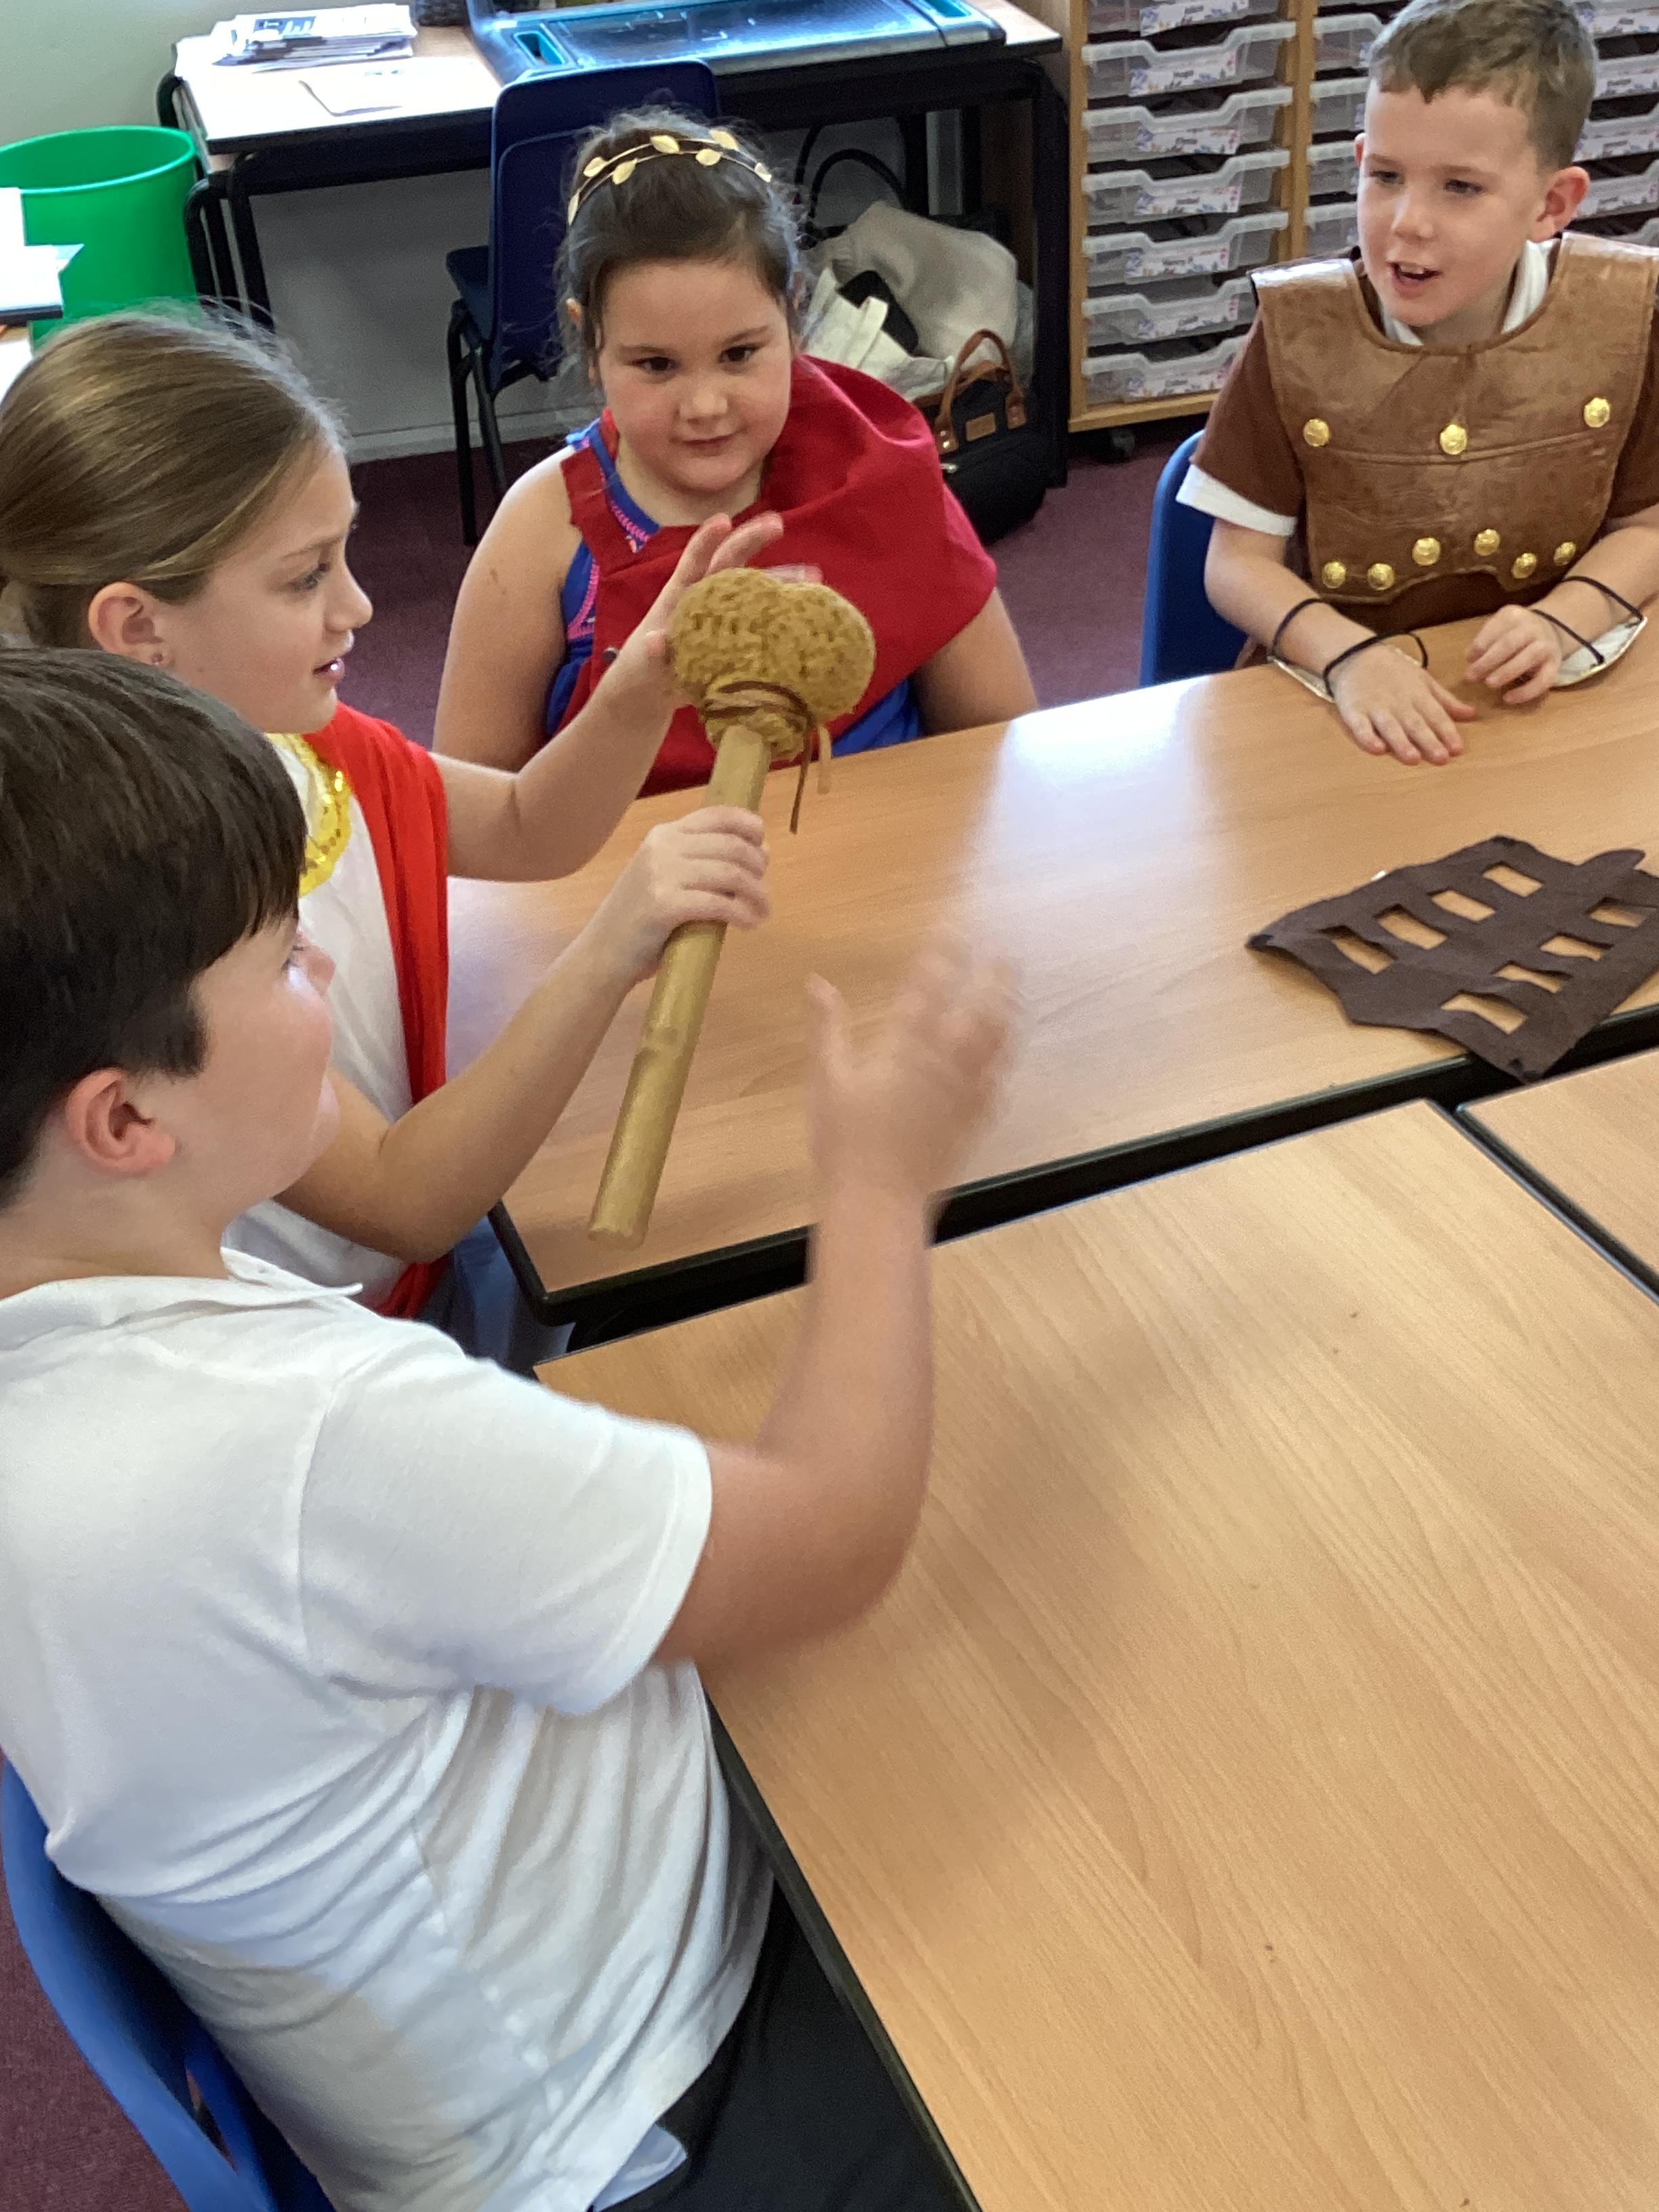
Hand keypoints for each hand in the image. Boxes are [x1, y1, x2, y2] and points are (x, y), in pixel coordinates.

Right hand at [585, 807, 769, 985]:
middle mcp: (663, 846)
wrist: (603, 952)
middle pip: (731, 845)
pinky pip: (719, 904)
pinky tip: (750, 924)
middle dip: (758, 866)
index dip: (749, 827)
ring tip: (763, 910)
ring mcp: (661, 874)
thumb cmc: (641, 919)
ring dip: (757, 893)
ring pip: (731, 873)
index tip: (764, 846)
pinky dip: (743, 914)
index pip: (718, 815)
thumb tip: (761, 851)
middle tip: (763, 890)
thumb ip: (704, 862)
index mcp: (664, 834)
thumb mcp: (668, 878)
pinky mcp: (664, 904)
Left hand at [598, 512, 820, 713]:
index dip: (706, 541)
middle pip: (731, 563)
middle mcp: (706, 598)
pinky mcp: (739, 638)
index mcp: (682, 597)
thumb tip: (654, 641)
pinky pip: (763, 622)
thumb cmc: (644, 669)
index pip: (694, 562)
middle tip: (777, 524)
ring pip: (755, 589)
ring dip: (783, 580)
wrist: (653, 691)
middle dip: (753, 540)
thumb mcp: (646, 663)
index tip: (724, 522)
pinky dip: (785, 616)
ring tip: (813, 576)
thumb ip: (654, 652)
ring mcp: (725, 616)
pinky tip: (809, 614)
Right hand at [806, 940, 1017, 1208]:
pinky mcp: (974, 1123)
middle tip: (1006, 955)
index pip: (930, 986)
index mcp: (906, 1046)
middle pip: (980, 1009)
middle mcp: (944, 1063)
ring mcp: (965, 1094)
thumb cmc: (844, 1141)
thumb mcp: (826, 1079)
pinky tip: (1004, 1062)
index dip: (945, 953)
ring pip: (997, 1045)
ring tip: (1014, 995)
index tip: (957, 928)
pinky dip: (1002, 1067)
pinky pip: (997, 1087)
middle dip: (995, 978)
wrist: (878, 1201)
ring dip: (1007, 1014)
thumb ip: (827, 1028)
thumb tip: (818, 984)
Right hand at [1327, 641, 1476, 764]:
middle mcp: (1399, 703)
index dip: (1447, 732)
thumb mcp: (1423, 681)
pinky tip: (1377, 749)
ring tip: (1413, 759)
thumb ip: (1445, 700)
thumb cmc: (1394, 671)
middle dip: (1429, 741)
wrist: (1357, 655)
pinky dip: (1368, 737)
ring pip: (1391, 727)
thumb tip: (1472, 714)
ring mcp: (1375, 708)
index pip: (1436, 715)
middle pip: (1415, 724)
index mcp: (1418, 695)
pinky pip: (1360, 726)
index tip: (1457, 749)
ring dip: (1402, 743)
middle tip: (1441, 759)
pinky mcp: (1354, 712)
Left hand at [1464, 605, 1563, 703]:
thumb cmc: (1516, 633)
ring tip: (1489, 684)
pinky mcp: (1555, 665)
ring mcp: (1546, 646)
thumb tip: (1470, 657)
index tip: (1468, 659)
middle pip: (1509, 644)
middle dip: (1488, 661)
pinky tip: (1508, 699)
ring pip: (1527, 659)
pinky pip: (1542, 681)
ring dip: (1506, 672)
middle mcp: (1533, 628)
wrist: (1551, 631)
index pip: (1496, 629)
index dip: (1480, 645)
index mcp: (1514, 617)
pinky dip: (1525, 692)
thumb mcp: (1500, 628)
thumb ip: (1485, 640)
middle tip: (1470, 676)